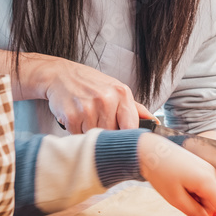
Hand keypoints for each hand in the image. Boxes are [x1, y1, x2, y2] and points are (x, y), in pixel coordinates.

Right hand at [34, 57, 153, 132]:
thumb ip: (135, 108)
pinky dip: (76, 131)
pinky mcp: (72, 116)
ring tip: (86, 117)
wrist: (60, 75)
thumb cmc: (90, 83)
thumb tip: (154, 122)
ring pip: (95, 137)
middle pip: (113, 135)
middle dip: (105, 132)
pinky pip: (78, 136)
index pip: (132, 127)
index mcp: (122, 94)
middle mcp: (107, 100)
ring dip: (90, 132)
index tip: (122, 139)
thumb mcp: (115, 89)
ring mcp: (88, 108)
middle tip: (98, 120)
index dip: (127, 137)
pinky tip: (75, 117)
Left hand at [137, 133, 215, 215]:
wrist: (149, 149)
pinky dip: (194, 193)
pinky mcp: (202, 168)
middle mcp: (211, 174)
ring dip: (196, 201)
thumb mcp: (175, 198)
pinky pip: (204, 187)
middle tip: (182, 203)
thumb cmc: (160, 173)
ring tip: (176, 190)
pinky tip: (179, 186)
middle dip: (203, 210)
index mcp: (207, 182)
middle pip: (215, 203)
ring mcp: (207, 170)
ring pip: (208, 196)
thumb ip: (194, 213)